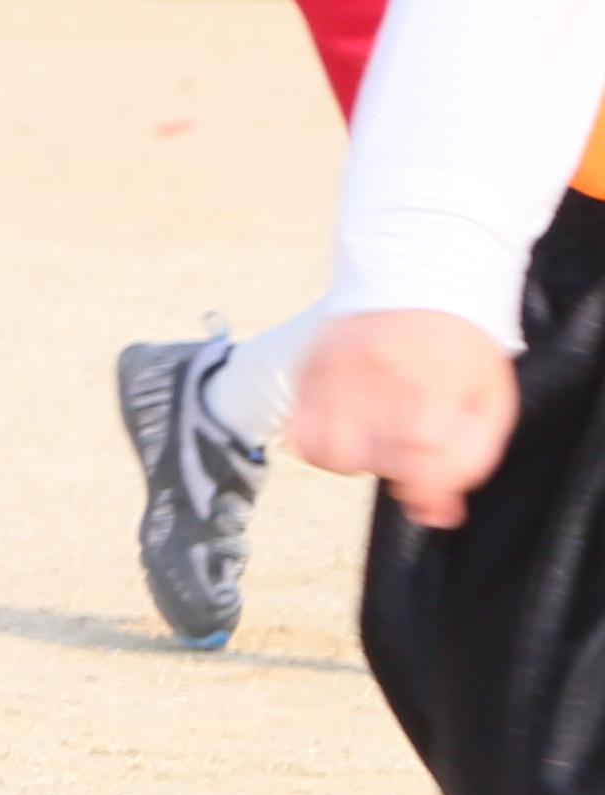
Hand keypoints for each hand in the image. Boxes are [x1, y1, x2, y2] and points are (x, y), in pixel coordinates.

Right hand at [293, 308, 516, 528]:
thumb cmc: (459, 349)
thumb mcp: (491, 397)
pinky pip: (303, 438)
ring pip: (335, 453)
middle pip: (380, 456)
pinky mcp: (310, 370)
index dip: (430, 483)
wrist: (417, 280)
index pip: (422, 448)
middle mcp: (381, 367)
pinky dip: (324, 453)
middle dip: (403, 470)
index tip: (435, 491)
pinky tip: (350, 441)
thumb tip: (437, 514)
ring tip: (381, 444)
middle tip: (415, 453)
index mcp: (435, 372)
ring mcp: (339, 368)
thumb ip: (471, 460)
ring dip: (363, 463)